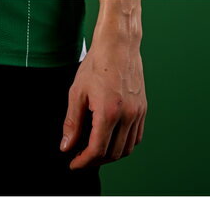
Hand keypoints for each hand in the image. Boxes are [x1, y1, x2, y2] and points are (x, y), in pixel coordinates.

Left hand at [59, 40, 146, 168]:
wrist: (118, 45)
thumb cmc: (97, 64)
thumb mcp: (77, 92)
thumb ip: (72, 122)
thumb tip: (67, 146)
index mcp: (109, 112)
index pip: (97, 149)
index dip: (84, 161)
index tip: (74, 163)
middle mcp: (127, 115)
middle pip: (113, 153)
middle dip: (95, 160)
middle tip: (81, 157)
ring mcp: (137, 113)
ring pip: (127, 148)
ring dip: (111, 155)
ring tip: (95, 150)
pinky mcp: (142, 109)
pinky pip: (136, 136)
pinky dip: (124, 144)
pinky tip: (112, 140)